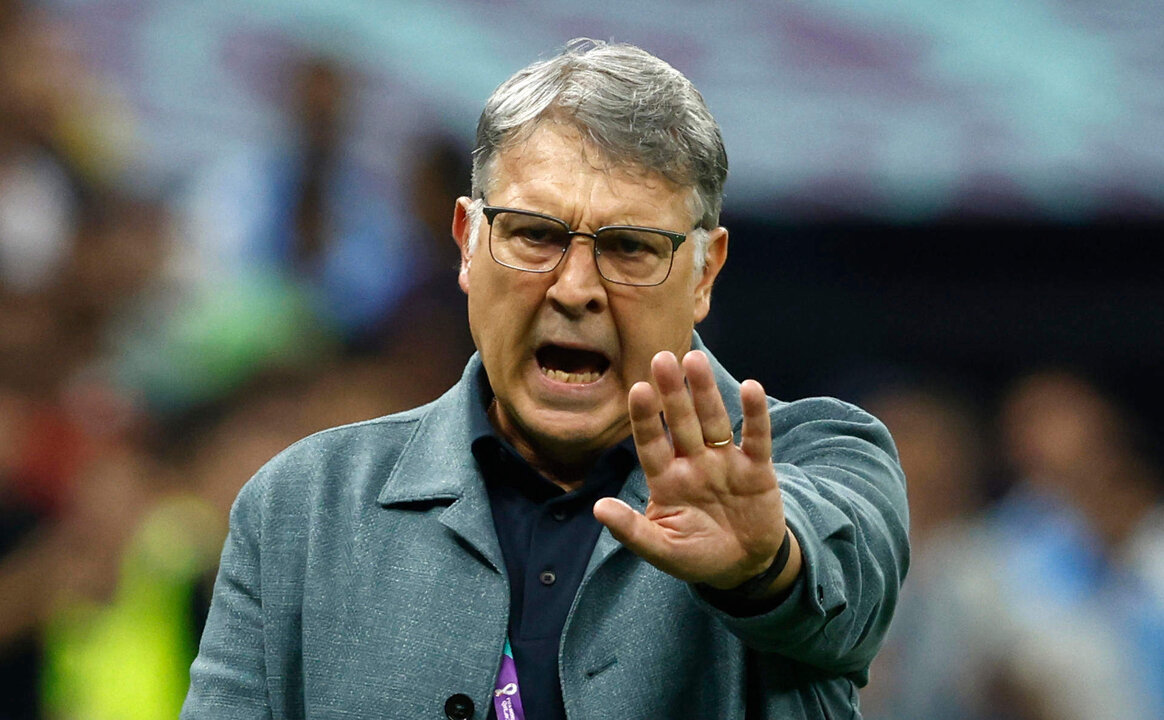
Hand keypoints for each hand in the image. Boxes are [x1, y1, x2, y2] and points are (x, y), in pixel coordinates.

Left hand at [593, 350, 798, 590]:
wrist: (744, 568)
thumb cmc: (696, 556)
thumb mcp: (662, 550)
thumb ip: (632, 531)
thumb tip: (598, 508)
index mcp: (667, 479)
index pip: (651, 443)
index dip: (645, 418)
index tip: (638, 389)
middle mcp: (694, 463)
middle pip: (682, 422)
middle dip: (673, 392)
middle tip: (662, 357)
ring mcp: (725, 463)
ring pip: (714, 421)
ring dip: (705, 392)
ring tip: (696, 360)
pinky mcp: (757, 469)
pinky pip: (755, 438)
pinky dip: (754, 415)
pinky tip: (751, 387)